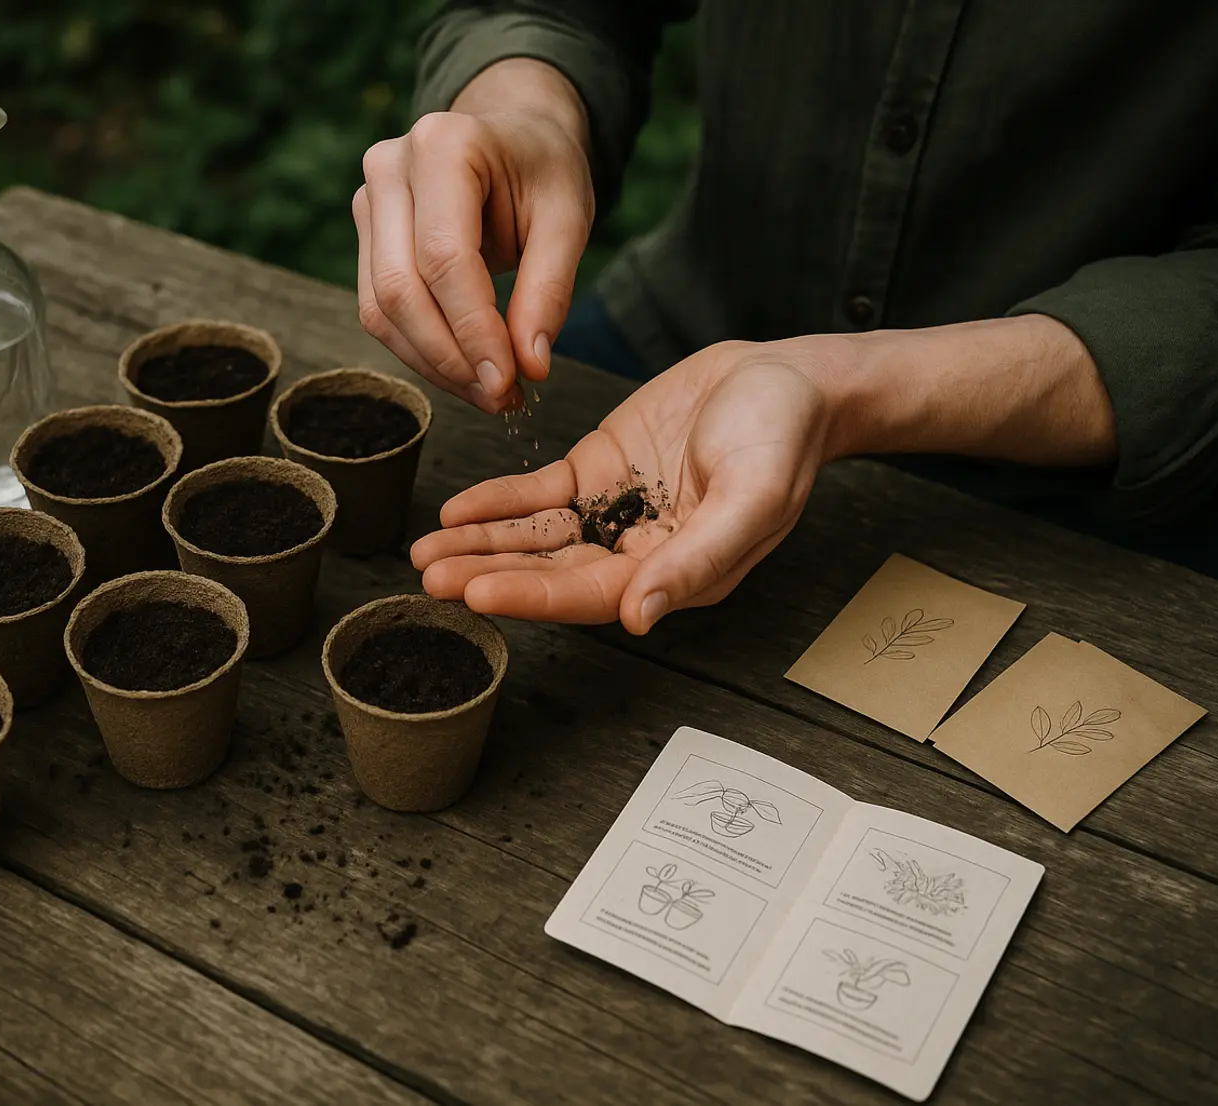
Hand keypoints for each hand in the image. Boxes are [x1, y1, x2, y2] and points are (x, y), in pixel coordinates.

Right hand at [353, 58, 593, 413]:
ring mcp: (367, 202)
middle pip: (401, 289)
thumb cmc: (543, 169)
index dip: (473, 330)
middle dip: (450, 357)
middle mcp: (389, 169)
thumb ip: (549, 289)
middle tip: (501, 399)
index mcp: (442, 145)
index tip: (508, 383)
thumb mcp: (568, 218)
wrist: (511, 133)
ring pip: (381, 309)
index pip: (444, 259)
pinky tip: (465, 370)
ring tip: (490, 392)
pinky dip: (422, 351)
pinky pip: (379, 310)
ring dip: (433, 363)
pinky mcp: (365, 237)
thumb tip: (529, 367)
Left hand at [411, 339, 848, 632]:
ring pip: (536, 538)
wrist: (791, 380)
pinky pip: (540, 495)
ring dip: (482, 545)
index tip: (478, 593)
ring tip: (426, 552)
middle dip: (488, 576)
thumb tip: (641, 617)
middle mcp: (638, 552)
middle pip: (550, 571)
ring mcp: (614, 511)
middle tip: (430, 577)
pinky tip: (458, 512)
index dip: (532, 594)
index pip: (590, 594)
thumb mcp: (751, 497)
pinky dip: (499, 503)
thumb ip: (696, 559)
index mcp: (676, 572)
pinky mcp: (599, 469)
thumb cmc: (785, 439)